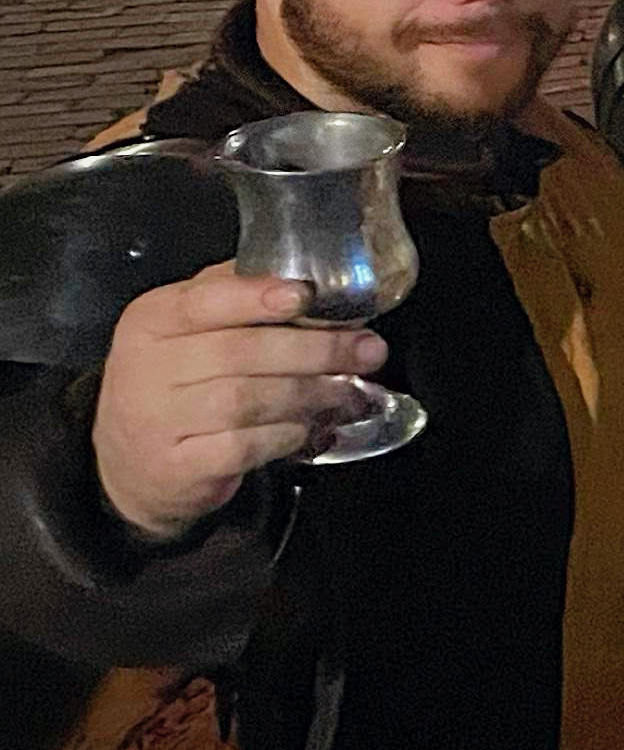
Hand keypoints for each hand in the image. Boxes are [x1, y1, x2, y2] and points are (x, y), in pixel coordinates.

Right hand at [91, 267, 386, 536]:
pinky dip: (288, 435)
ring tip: (354, 393)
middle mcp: (146, 368)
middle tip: (368, 351)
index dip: (257, 297)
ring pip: (249, 400)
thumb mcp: (189, 331)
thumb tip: (314, 283)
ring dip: (314, 395)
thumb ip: (238, 298)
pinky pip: (245, 446)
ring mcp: (156, 420)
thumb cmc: (176, 385)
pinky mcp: (177, 466)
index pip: (203, 301)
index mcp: (152, 320)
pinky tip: (312, 428)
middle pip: (241, 352)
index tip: (307, 295)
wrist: (130, 465)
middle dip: (316, 350)